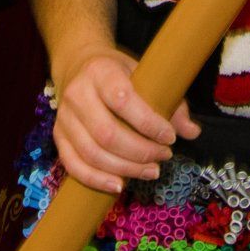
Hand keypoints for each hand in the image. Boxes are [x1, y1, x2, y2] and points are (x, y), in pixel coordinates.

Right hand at [50, 46, 199, 194]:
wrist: (78, 64)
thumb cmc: (117, 73)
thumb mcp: (144, 75)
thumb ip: (170, 102)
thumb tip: (192, 131)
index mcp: (100, 72)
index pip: (122, 100)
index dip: (148, 123)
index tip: (170, 136)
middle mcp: (77, 93)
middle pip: (107, 134)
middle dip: (140, 152)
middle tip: (164, 156)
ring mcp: (64, 116)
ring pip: (91, 153)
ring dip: (125, 169)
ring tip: (152, 171)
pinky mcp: (58, 135)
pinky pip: (73, 165)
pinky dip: (96, 180)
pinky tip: (119, 185)